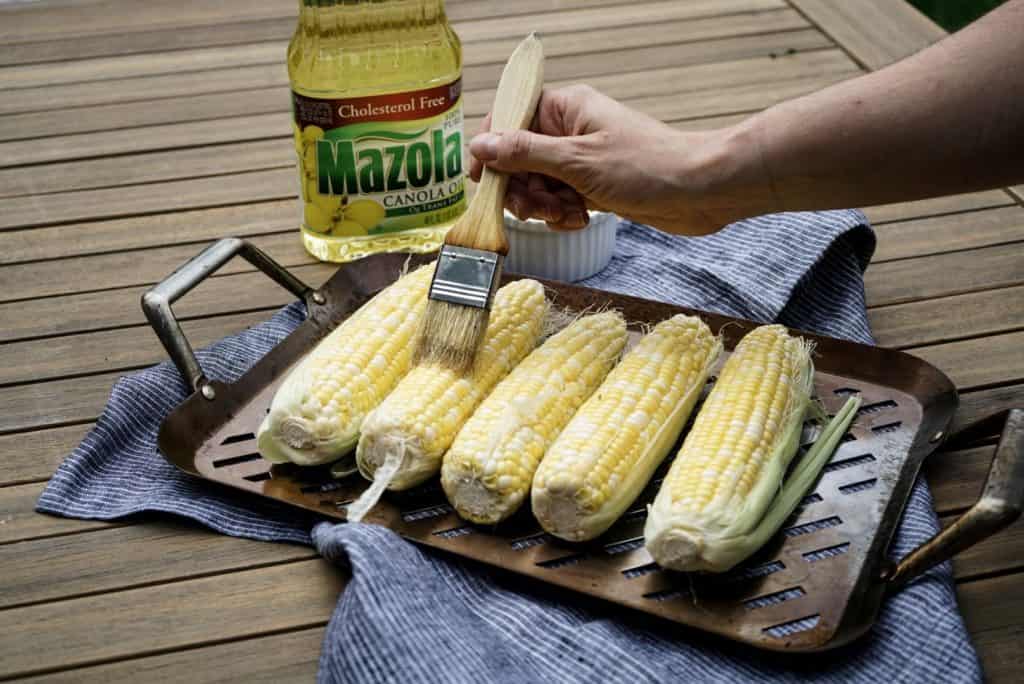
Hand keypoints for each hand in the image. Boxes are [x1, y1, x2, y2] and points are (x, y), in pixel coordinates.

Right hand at [468, 84, 748, 234]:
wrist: (699, 192)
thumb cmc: (645, 167)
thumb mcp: (577, 161)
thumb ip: (524, 153)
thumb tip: (479, 145)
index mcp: (564, 108)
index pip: (508, 120)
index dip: (492, 152)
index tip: (485, 182)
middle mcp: (569, 130)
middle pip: (518, 160)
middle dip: (522, 189)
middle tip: (537, 209)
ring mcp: (581, 159)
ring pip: (537, 185)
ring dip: (544, 207)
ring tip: (567, 215)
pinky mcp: (592, 186)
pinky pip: (559, 201)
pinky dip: (562, 215)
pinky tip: (580, 221)